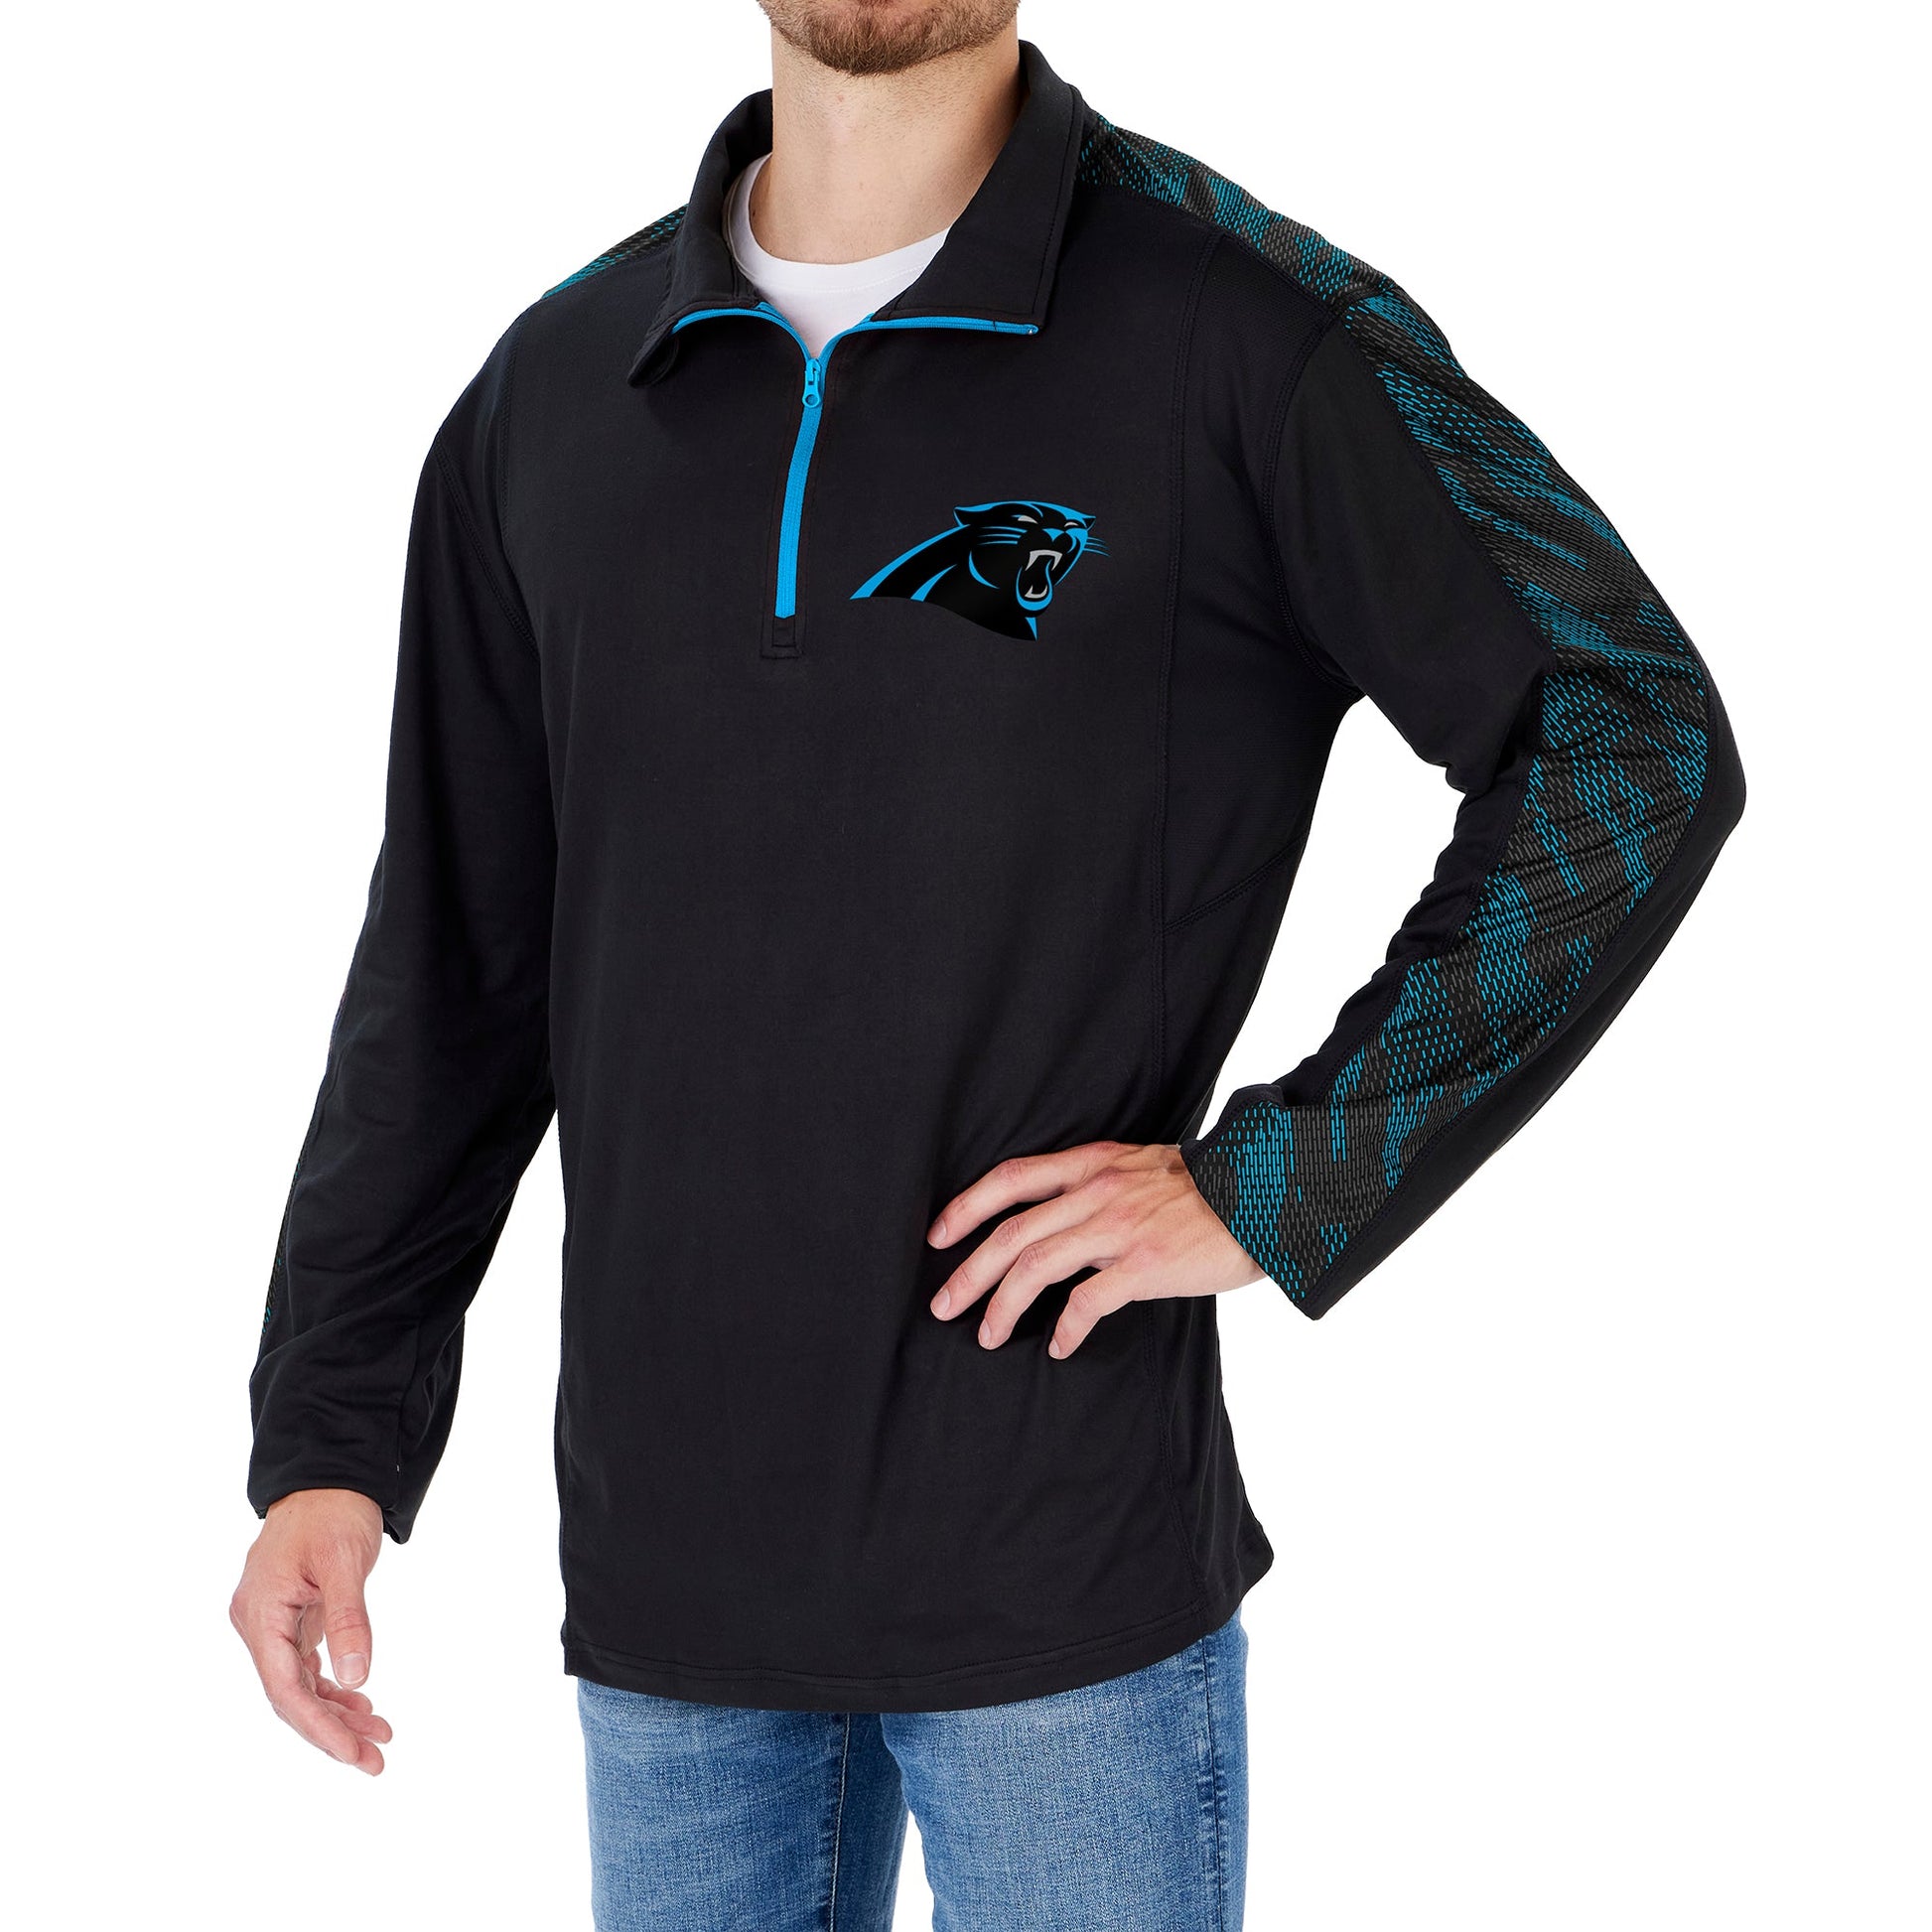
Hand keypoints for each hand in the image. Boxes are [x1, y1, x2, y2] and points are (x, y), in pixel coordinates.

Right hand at [230, 1488, 390, 1774]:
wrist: (328, 1477)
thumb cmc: (333, 1512)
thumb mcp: (344, 1562)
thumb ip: (349, 1619)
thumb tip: (356, 1678)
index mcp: (260, 1613)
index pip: (284, 1689)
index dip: (318, 1727)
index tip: (354, 1753)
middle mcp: (258, 1624)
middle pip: (290, 1696)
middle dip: (331, 1731)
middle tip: (376, 1760)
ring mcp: (271, 1623)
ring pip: (299, 1685)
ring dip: (336, 1713)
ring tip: (379, 1737)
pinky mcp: (289, 1618)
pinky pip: (305, 1666)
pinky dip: (332, 1687)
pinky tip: (361, 1703)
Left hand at [927, 1141, 1262, 1358]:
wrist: (1268, 1192)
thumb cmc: (1210, 1186)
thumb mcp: (1144, 1165)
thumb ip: (1101, 1186)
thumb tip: (1063, 1220)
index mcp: (1093, 1164)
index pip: (1010, 1178)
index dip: (966, 1207)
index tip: (938, 1236)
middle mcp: (1098, 1192)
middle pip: (1011, 1232)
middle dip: (968, 1272)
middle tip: (942, 1304)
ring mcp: (1121, 1228)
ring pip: (1036, 1267)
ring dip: (1002, 1306)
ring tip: (987, 1334)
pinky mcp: (1146, 1265)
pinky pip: (1088, 1301)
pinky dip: (1065, 1327)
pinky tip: (1057, 1346)